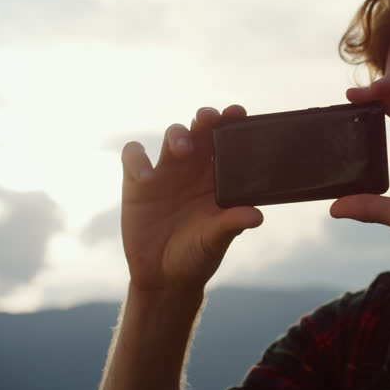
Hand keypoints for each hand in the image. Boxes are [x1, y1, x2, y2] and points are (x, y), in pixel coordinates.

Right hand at [119, 105, 263, 294]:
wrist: (163, 277)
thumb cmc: (197, 255)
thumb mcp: (215, 240)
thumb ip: (232, 224)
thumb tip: (256, 215)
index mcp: (218, 176)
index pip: (228, 141)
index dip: (232, 122)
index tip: (237, 113)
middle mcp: (194, 168)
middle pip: (201, 129)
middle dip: (206, 118)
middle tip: (209, 119)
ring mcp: (165, 172)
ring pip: (172, 136)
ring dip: (178, 135)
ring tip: (182, 150)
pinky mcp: (136, 183)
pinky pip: (133, 156)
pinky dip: (137, 159)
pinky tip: (146, 178)